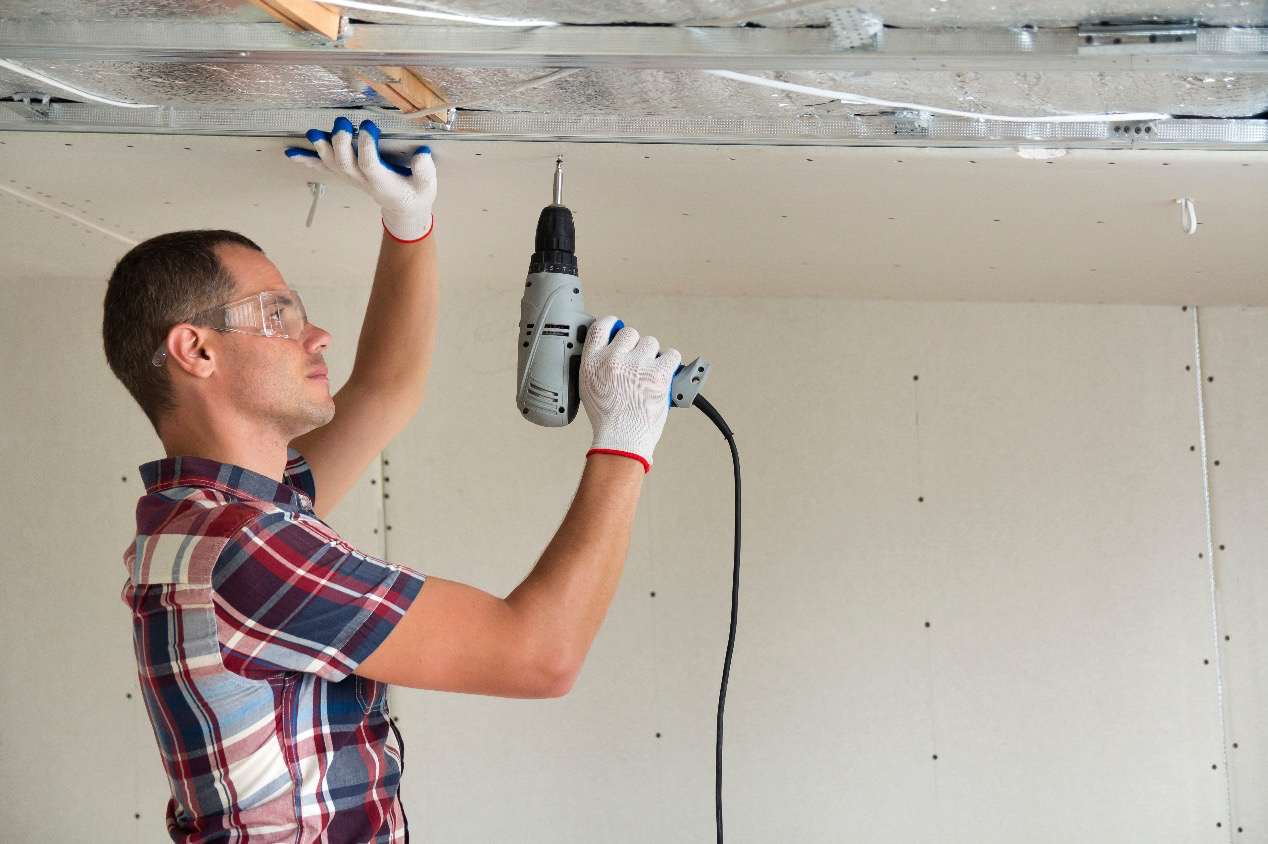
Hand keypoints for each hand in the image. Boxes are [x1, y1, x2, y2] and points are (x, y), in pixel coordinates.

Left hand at [286, 117, 436, 241]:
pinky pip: (323, 168)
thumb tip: (422, 154)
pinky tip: (291, 153)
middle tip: (341, 122)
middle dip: (340, 142)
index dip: (366, 146)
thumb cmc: (415, 193)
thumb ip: (425, 171)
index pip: (370, 164)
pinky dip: (307, 160)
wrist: (403, 208)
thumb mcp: (427, 185)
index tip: (368, 125)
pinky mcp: (345, 174)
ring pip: (331, 164)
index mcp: (382, 182)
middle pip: (345, 162)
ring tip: (313, 133)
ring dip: (320, 149)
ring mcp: (351, 178)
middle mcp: (362, 180)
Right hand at [581, 315, 680, 471]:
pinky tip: (664, 373)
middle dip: (635, 347)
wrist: (622, 439)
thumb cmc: (607, 419)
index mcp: (592, 362)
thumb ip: (598, 364)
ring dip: (652, 355)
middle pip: (630, 333)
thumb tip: (612, 348)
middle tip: (636, 365)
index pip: (601, 327)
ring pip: (651, 343)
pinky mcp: (658, 373)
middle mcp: (613, 359)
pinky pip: (671, 354)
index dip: (612, 324)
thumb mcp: (589, 387)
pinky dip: (670, 362)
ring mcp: (637, 365)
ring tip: (649, 374)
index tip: (618, 327)